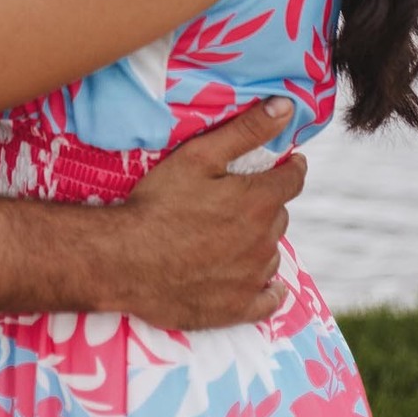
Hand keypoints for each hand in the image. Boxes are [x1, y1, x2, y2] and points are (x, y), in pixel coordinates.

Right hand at [108, 100, 305, 329]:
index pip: (292, 180)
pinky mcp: (236, 309)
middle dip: (267, 204)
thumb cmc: (159, 202)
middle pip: (278, 216)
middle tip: (241, 198)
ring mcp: (251, 279)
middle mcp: (263, 242)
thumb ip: (246, 131)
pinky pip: (267, 300)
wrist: (125, 260)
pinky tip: (259, 283)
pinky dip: (267, 289)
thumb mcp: (199, 156)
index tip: (288, 163)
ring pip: (270, 253)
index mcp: (258, 202)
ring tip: (233, 235)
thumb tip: (285, 107)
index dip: (291, 168)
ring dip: (260, 241)